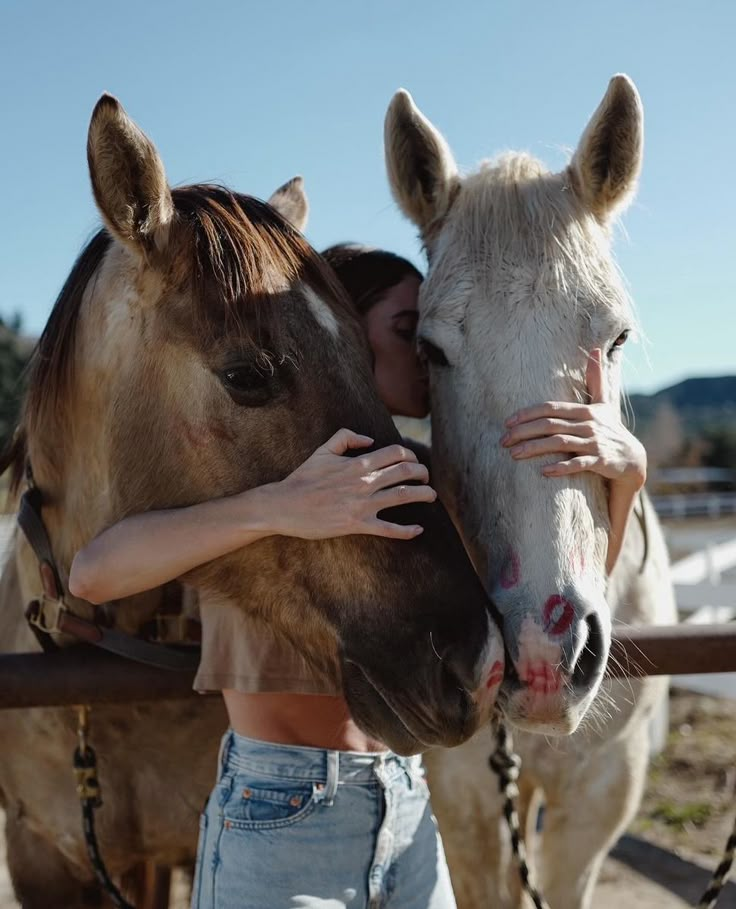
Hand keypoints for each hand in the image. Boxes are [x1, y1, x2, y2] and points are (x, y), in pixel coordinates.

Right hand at [265, 428, 435, 539]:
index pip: (396, 453)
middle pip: (406, 472)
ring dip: (423, 495)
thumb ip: (346, 437)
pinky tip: (418, 530)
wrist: (285, 505)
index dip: (411, 454)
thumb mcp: (323, 450)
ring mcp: (363, 504)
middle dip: (422, 473)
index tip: (414, 461)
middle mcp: (365, 482)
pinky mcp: (357, 525)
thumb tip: (369, 439)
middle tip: (426, 477)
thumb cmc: (303, 478)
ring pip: (403, 496)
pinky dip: (407, 531)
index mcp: (358, 463)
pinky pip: (388, 529)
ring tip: (431, 496)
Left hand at [500, 349, 645, 488]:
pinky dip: (562, 467)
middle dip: (524, 432)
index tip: (507, 422)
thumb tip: (595, 349)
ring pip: (560, 443)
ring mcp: (595, 443)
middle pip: (551, 425)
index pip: (551, 408)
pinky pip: (579, 464)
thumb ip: (596, 378)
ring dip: (535, 448)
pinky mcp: (601, 461)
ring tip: (514, 454)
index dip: (528, 414)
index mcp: (585, 410)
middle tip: (503, 441)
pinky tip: (544, 471)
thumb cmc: (610, 428)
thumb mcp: (604, 402)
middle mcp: (589, 424)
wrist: (633, 457)